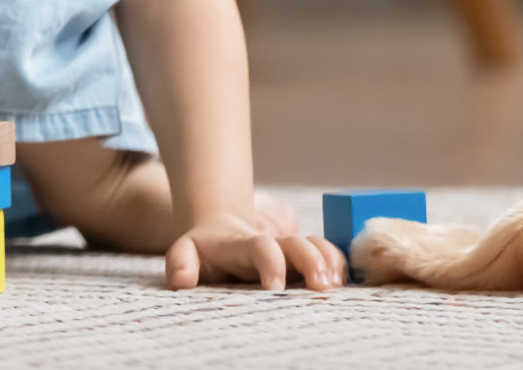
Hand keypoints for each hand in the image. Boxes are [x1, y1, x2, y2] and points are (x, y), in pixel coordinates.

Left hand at [163, 208, 344, 292]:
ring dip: (330, 262)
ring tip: (334, 286)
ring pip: (319, 246)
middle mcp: (272, 245)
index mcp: (242, 245)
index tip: (274, 288)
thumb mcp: (184, 253)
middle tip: (319, 287)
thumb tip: (181, 281)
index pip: (261, 246)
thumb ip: (180, 263)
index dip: (271, 262)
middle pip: (297, 243)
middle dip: (311, 261)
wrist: (221, 234)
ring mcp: (290, 251)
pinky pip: (330, 256)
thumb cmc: (204, 252)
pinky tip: (342, 284)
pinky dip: (340, 266)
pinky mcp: (304, 260)